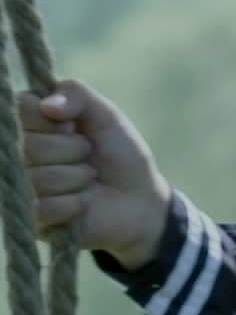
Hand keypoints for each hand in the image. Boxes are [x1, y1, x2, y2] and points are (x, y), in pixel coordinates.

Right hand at [18, 79, 172, 270]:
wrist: (140, 198)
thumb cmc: (119, 152)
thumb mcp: (105, 114)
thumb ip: (76, 94)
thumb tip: (46, 105)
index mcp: (29, 123)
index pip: (20, 108)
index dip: (53, 118)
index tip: (73, 125)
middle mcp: (16, 154)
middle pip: (29, 145)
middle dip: (72, 150)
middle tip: (87, 155)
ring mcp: (20, 187)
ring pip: (38, 178)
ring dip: (77, 177)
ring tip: (88, 178)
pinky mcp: (31, 219)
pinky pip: (43, 207)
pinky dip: (74, 203)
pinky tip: (83, 202)